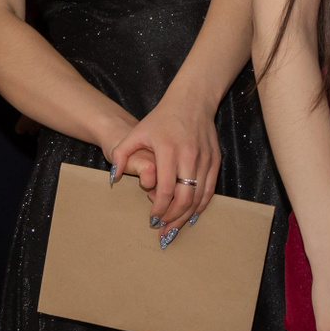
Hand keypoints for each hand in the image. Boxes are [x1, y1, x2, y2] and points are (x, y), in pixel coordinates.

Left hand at [107, 88, 218, 235]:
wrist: (192, 101)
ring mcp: (205, 159)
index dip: (159, 209)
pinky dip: (201, 205)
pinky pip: (210, 189)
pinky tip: (191, 214)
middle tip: (163, 230)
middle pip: (185, 198)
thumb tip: (114, 178)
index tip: (152, 219)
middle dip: (173, 218)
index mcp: (169, 150)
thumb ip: (121, 154)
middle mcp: (189, 156)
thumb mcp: (136, 132)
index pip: (166, 189)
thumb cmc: (162, 118)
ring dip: (186, 216)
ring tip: (174, 227)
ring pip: (199, 197)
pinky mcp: (215, 160)